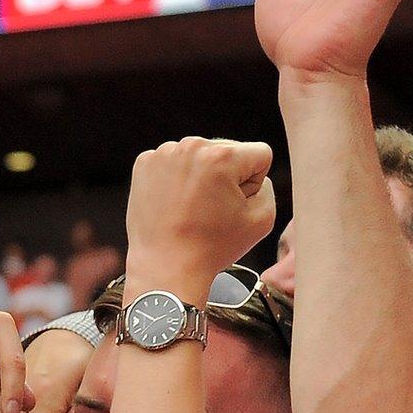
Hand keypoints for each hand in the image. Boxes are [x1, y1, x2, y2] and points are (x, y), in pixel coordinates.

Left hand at [125, 137, 276, 284]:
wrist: (165, 266)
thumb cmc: (212, 247)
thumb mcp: (262, 220)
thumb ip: (267, 187)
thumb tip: (252, 173)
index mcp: (222, 156)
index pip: (259, 154)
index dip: (255, 183)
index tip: (235, 204)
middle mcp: (191, 146)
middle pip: (227, 152)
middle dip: (226, 177)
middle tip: (212, 209)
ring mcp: (164, 153)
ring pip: (200, 156)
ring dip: (201, 176)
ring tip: (192, 208)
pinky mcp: (144, 163)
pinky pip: (174, 162)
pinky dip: (176, 179)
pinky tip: (174, 203)